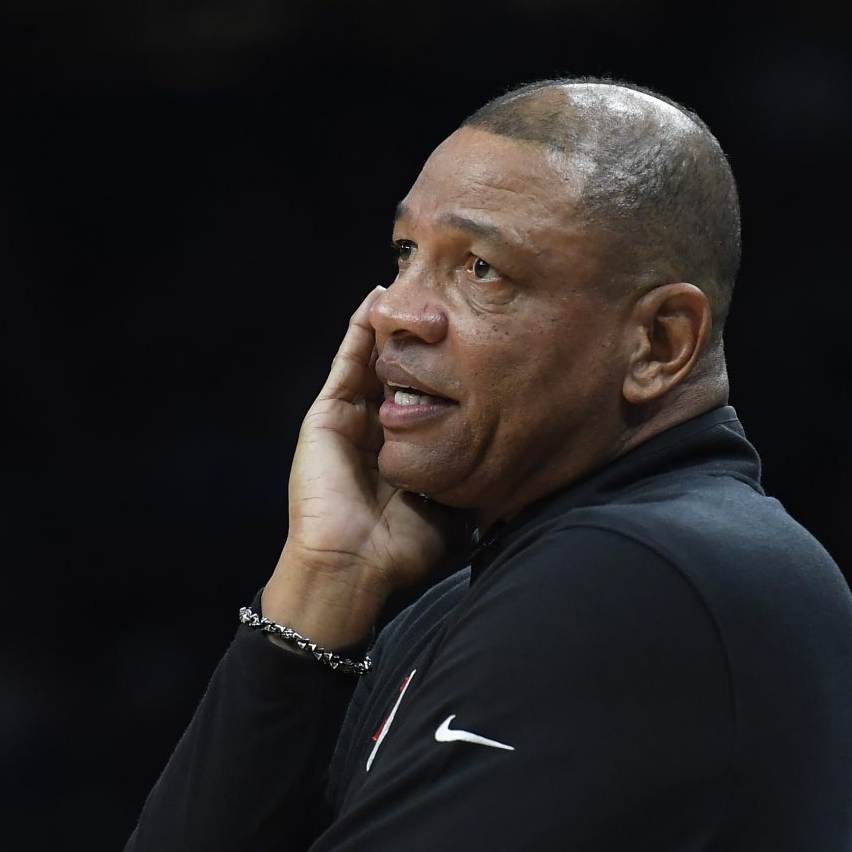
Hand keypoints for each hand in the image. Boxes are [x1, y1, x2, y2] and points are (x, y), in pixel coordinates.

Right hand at [261, 286, 464, 648]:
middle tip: (452, 294)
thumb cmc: (405, 549)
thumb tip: (524, 463)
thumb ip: (477, 477)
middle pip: (404, 369)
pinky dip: (360, 329)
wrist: (354, 567)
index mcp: (407, 449)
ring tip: (417, 284)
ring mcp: (351, 420)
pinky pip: (347, 363)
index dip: (452, 364)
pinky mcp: (327, 416)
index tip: (483, 333)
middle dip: (424, 335)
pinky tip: (378, 298)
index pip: (432, 394)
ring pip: (376, 359)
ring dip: (394, 323)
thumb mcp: (456, 504)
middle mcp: (379, 430)